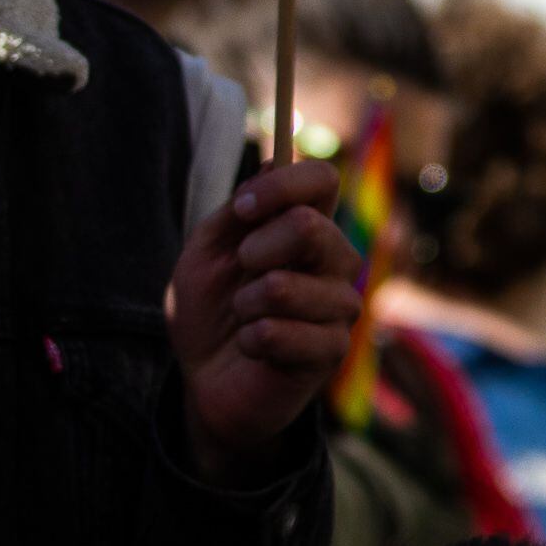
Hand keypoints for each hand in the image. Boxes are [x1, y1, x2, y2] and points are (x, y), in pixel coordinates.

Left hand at [167, 157, 359, 481]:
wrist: (207, 381)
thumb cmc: (211, 312)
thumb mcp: (207, 254)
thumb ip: (237, 214)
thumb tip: (273, 164)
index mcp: (307, 227)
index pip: (322, 180)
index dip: (283, 185)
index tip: (241, 209)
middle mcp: (334, 260)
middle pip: (311, 228)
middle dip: (256, 250)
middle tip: (241, 273)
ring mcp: (338, 306)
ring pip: (288, 287)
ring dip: (246, 304)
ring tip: (242, 319)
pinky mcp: (332, 350)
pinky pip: (284, 334)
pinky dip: (252, 339)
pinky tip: (250, 347)